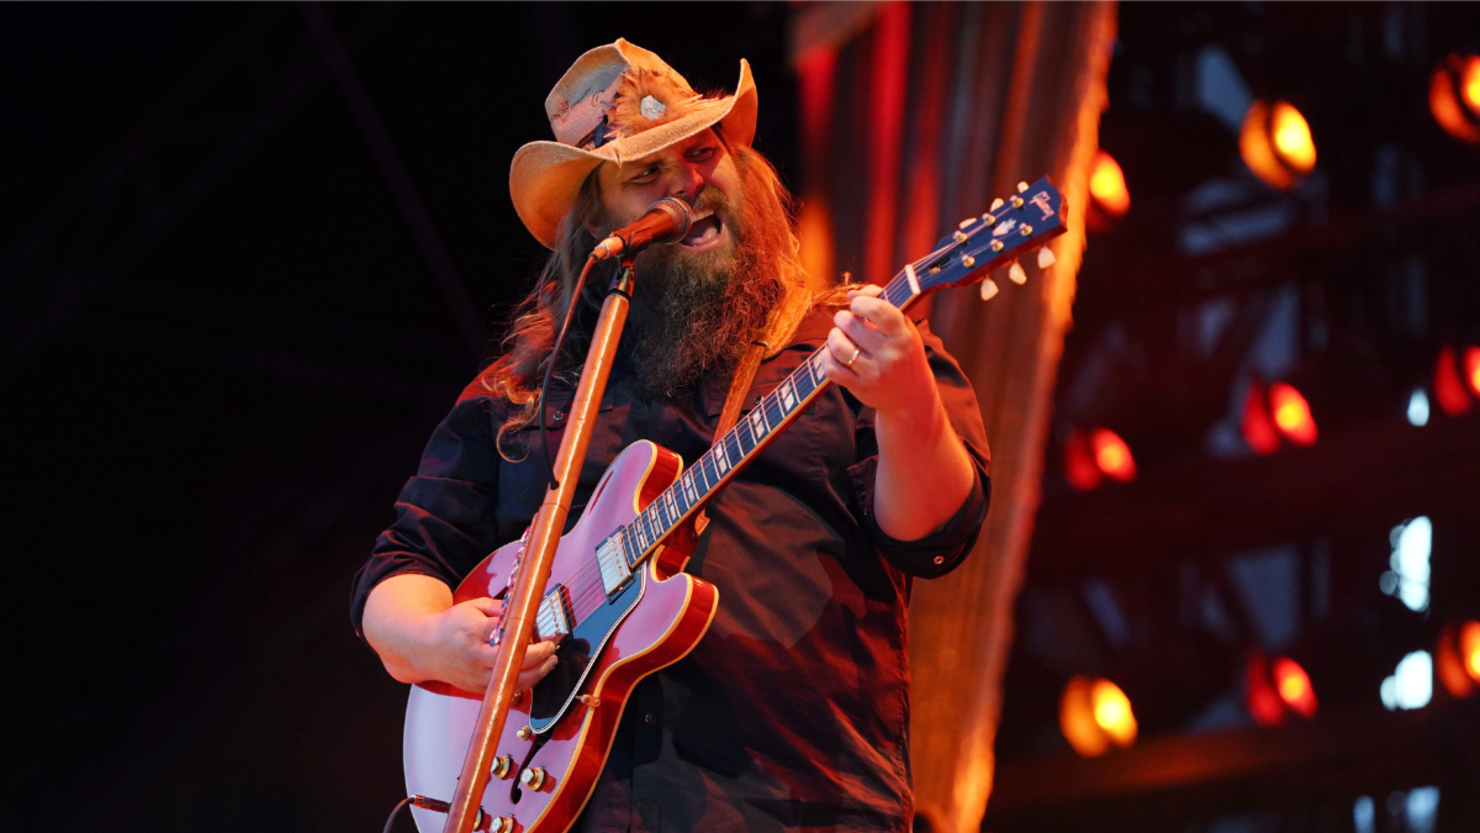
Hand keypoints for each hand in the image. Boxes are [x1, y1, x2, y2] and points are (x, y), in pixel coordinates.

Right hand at [419, 597, 558, 694]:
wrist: (425, 649)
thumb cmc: (451, 625)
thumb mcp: (473, 607)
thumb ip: (499, 608)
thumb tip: (526, 609)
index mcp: (474, 632)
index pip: (506, 634)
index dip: (529, 633)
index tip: (544, 632)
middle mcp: (475, 656)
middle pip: (512, 660)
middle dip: (538, 656)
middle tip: (551, 647)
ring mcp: (476, 676)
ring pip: (512, 680)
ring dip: (537, 673)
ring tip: (551, 661)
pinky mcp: (476, 688)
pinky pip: (505, 689)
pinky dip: (524, 682)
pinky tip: (536, 672)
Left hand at [819, 285, 938, 419]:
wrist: (911, 395)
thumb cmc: (904, 352)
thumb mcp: (903, 327)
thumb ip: (881, 302)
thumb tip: (850, 294)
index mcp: (903, 335)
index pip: (878, 310)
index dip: (860, 303)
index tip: (857, 306)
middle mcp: (890, 355)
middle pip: (851, 326)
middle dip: (842, 318)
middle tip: (845, 320)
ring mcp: (874, 374)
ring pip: (838, 346)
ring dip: (833, 336)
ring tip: (838, 335)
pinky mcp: (860, 388)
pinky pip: (832, 369)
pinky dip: (826, 356)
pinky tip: (832, 352)